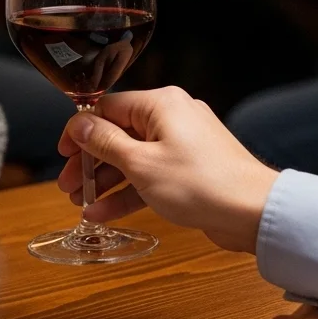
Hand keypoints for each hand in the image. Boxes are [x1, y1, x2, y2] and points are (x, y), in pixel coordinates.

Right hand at [57, 87, 278, 253]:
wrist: (255, 212)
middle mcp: (172, 117)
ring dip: (106, 181)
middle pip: (118, 134)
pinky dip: (129, 192)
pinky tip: (105, 214)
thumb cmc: (201, 183)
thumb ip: (104, 143)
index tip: (63, 154)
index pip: (107, 108)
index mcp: (161, 104)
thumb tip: (79, 124)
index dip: (80, 131)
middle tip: (68, 187)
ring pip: (133, 158)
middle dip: (90, 163)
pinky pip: (151, 175)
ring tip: (81, 205)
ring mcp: (183, 144)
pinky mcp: (190, 169)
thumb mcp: (141, 164)